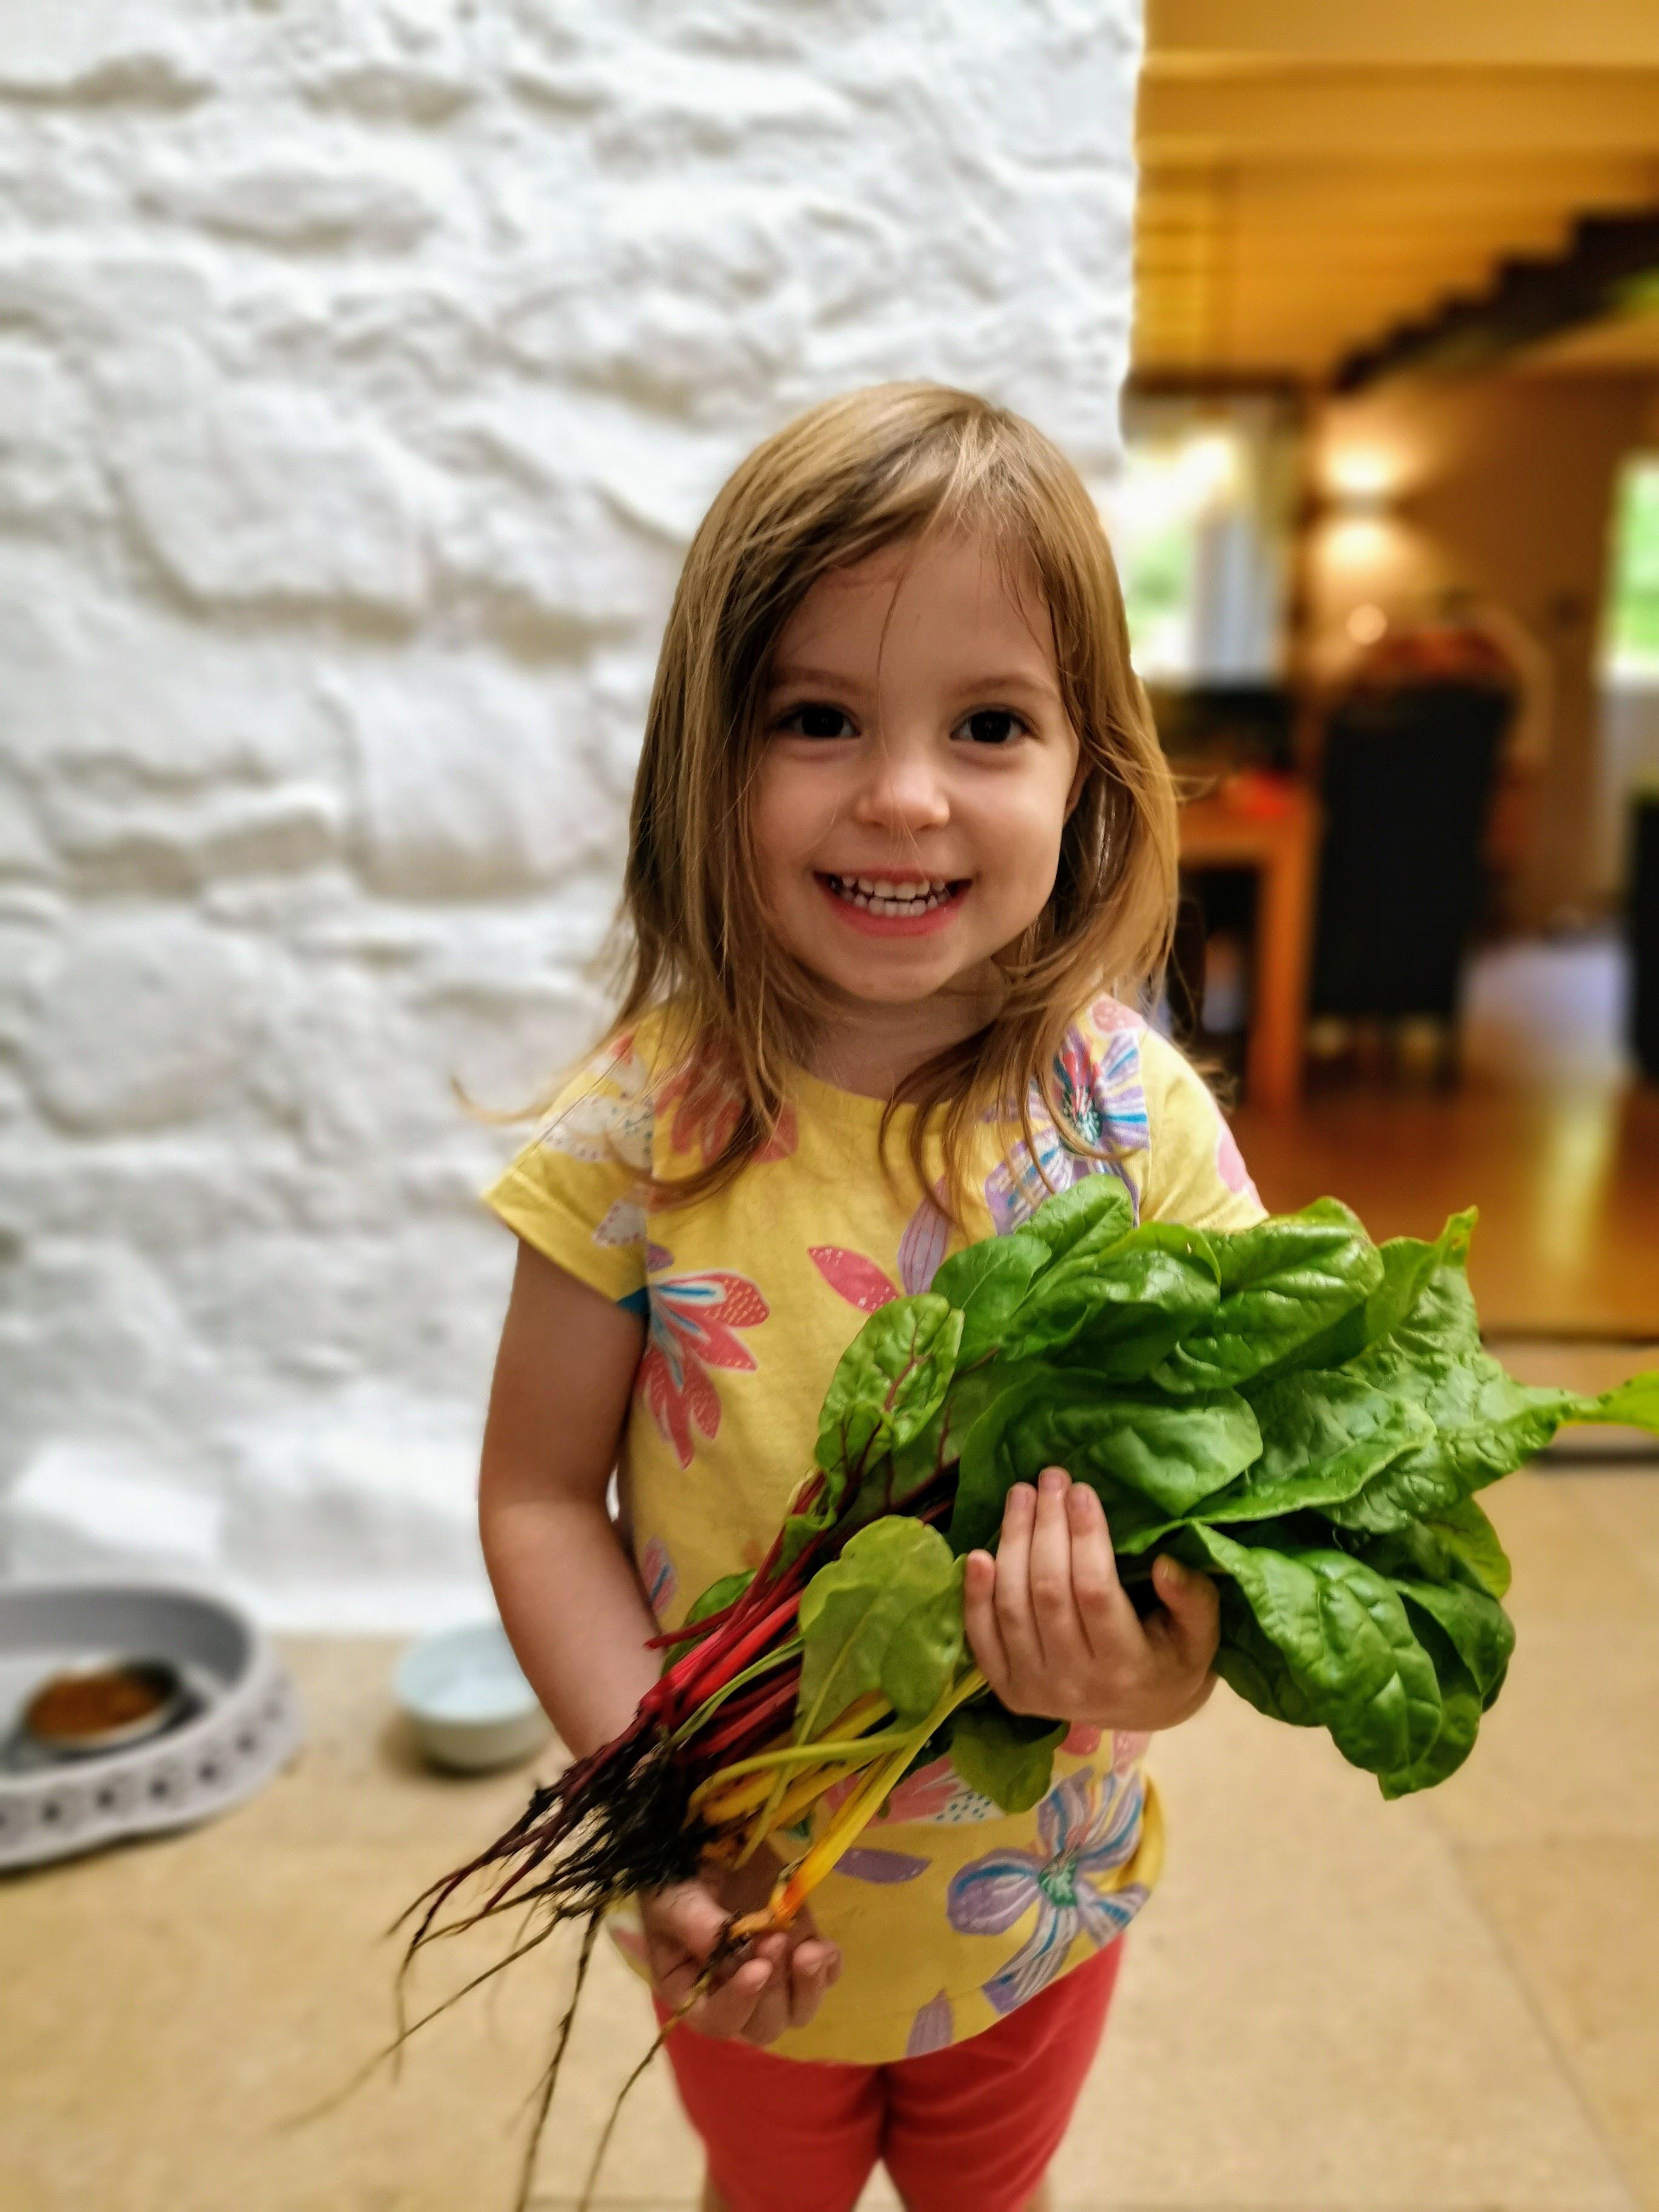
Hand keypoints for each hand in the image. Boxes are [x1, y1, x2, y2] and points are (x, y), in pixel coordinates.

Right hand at [639, 1843, 839, 2045]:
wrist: (705, 1843)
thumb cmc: (677, 1876)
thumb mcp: (675, 1900)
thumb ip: (701, 1930)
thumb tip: (737, 1956)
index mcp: (692, 1991)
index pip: (718, 2021)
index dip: (740, 2002)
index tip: (757, 1967)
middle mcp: (733, 1994)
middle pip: (765, 2025)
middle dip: (776, 1989)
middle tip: (777, 1939)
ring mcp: (772, 1974)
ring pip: (799, 2010)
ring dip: (807, 1984)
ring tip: (810, 1949)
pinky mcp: (798, 1949)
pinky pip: (825, 1977)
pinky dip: (828, 1967)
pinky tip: (822, 1946)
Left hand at [964, 1466, 1219, 1733]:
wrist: (1143, 1711)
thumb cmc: (1173, 1659)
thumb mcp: (1201, 1635)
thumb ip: (1193, 1600)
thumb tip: (1165, 1564)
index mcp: (1126, 1667)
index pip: (1094, 1591)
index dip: (1084, 1536)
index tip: (1082, 1490)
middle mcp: (1075, 1683)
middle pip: (1048, 1591)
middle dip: (1046, 1526)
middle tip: (1050, 1478)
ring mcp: (1036, 1690)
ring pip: (1012, 1606)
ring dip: (1012, 1543)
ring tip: (1022, 1495)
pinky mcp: (1008, 1690)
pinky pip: (982, 1638)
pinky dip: (974, 1595)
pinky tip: (978, 1554)